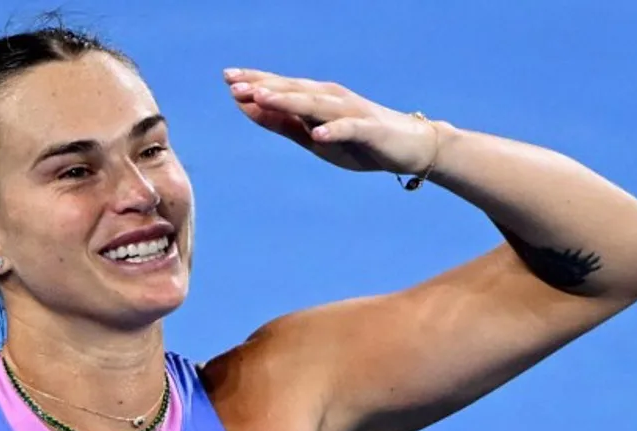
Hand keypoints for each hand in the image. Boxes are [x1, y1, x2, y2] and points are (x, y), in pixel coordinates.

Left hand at [224, 68, 439, 176]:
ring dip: (289, 101)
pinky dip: (333, 130)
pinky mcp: (370, 130)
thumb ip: (282, 123)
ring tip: (262, 98)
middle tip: (233, 83)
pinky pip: (349, 129)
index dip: (255, 82)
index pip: (281, 88)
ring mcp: (351, 113)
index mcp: (316, 100)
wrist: (409, 148)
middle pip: (293, 91)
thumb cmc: (357, 142)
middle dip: (264, 86)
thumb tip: (247, 107)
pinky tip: (317, 134)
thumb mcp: (312, 137)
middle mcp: (331, 99)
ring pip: (315, 105)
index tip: (226, 78)